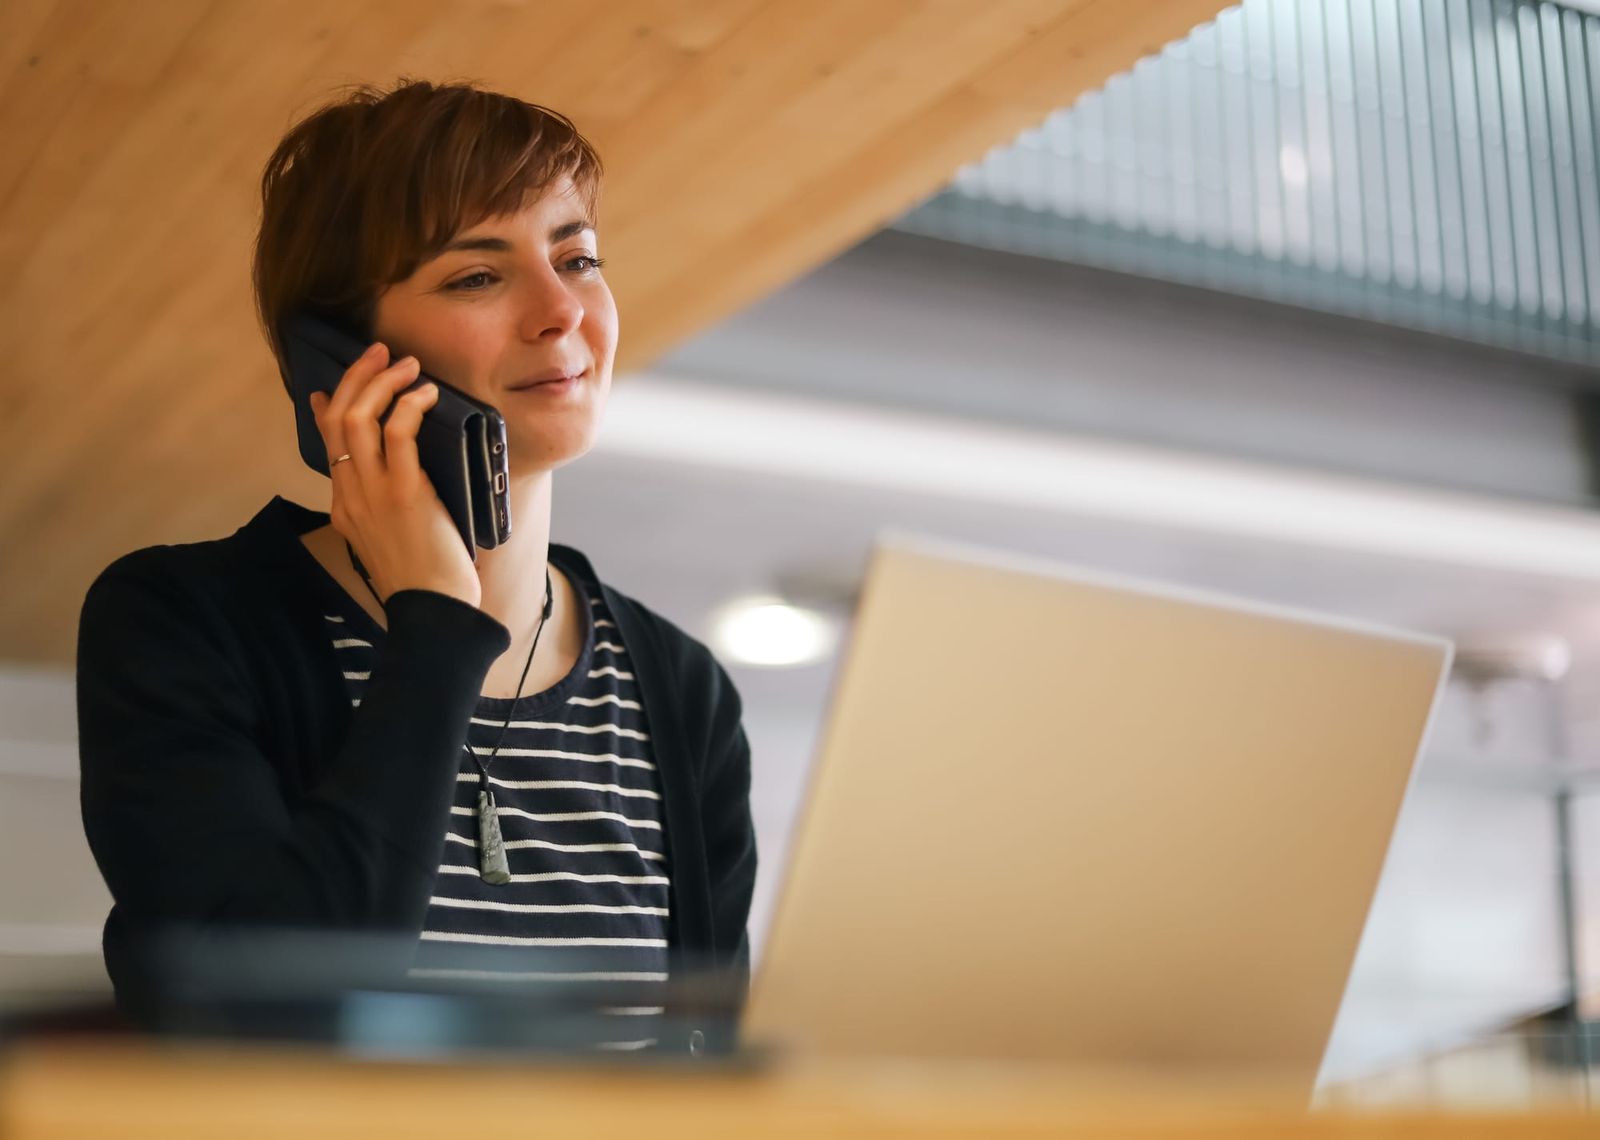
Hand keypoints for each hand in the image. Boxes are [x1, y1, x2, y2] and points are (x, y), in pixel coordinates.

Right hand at [308, 342, 480, 608]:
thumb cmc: (427, 580)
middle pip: (337, 420)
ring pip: (358, 418)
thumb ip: (387, 508)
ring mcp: (373, 493)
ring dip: (381, 382)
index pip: (327, 443)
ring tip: (406, 364)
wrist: (433, 614)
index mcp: (345, 507)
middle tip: (379, 353)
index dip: (328, 408)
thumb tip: (403, 478)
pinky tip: (427, 395)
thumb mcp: (393, 540)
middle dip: (355, 378)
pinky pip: (398, 434)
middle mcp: (350, 495)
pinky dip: (410, 405)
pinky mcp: (404, 494)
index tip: (329, 386)